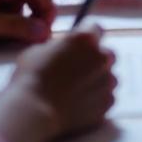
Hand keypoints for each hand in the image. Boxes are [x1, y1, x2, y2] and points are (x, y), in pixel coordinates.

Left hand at [0, 0, 55, 49]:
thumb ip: (15, 27)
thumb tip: (45, 32)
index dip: (47, 8)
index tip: (45, 31)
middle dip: (38, 18)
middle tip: (34, 40)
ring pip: (27, 10)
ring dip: (25, 26)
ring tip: (15, 42)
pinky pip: (15, 17)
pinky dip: (15, 30)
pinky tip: (4, 40)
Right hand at [11, 23, 116, 139]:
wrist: (35, 112)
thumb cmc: (33, 78)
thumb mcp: (39, 50)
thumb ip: (58, 47)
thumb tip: (61, 50)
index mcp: (85, 38)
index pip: (96, 29)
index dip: (87, 37)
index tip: (79, 45)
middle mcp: (102, 57)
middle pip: (106, 54)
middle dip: (96, 60)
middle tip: (78, 71)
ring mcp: (107, 81)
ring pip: (108, 77)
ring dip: (97, 81)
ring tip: (77, 91)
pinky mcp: (107, 102)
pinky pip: (107, 97)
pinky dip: (97, 100)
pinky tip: (81, 105)